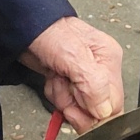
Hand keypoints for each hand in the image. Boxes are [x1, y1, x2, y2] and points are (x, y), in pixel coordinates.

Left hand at [21, 16, 124, 133]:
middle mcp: (100, 71)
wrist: (25, 27)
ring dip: (63, 99)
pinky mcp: (68, 84)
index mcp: (109, 60)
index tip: (79, 105)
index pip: (114, 103)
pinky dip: (55, 96)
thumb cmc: (49, 32)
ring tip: (57, 78)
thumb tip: (105, 111)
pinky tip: (52, 80)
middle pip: (97, 110)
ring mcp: (83, 78)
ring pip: (80, 109)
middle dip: (77, 106)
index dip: (96, 112)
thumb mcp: (74, 56)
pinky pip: (66, 104)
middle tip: (65, 90)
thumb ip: (93, 84)